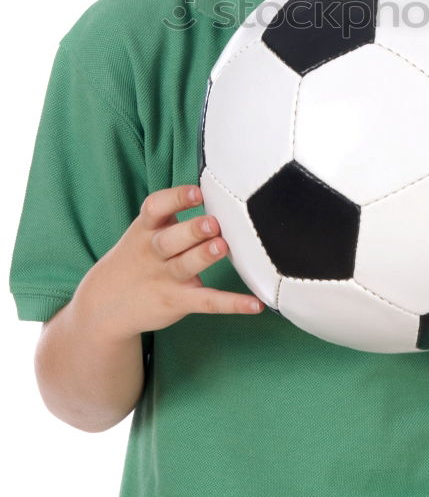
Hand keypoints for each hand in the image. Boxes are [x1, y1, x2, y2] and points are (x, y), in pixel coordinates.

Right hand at [75, 184, 264, 341]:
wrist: (105, 302)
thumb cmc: (138, 256)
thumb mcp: (144, 230)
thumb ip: (172, 213)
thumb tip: (217, 193)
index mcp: (146, 229)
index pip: (155, 208)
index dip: (176, 199)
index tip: (196, 192)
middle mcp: (153, 252)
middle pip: (170, 239)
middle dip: (191, 230)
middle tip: (212, 222)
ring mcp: (165, 278)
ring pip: (185, 266)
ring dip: (203, 257)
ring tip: (220, 247)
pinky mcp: (177, 302)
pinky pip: (206, 302)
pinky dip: (231, 303)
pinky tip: (254, 304)